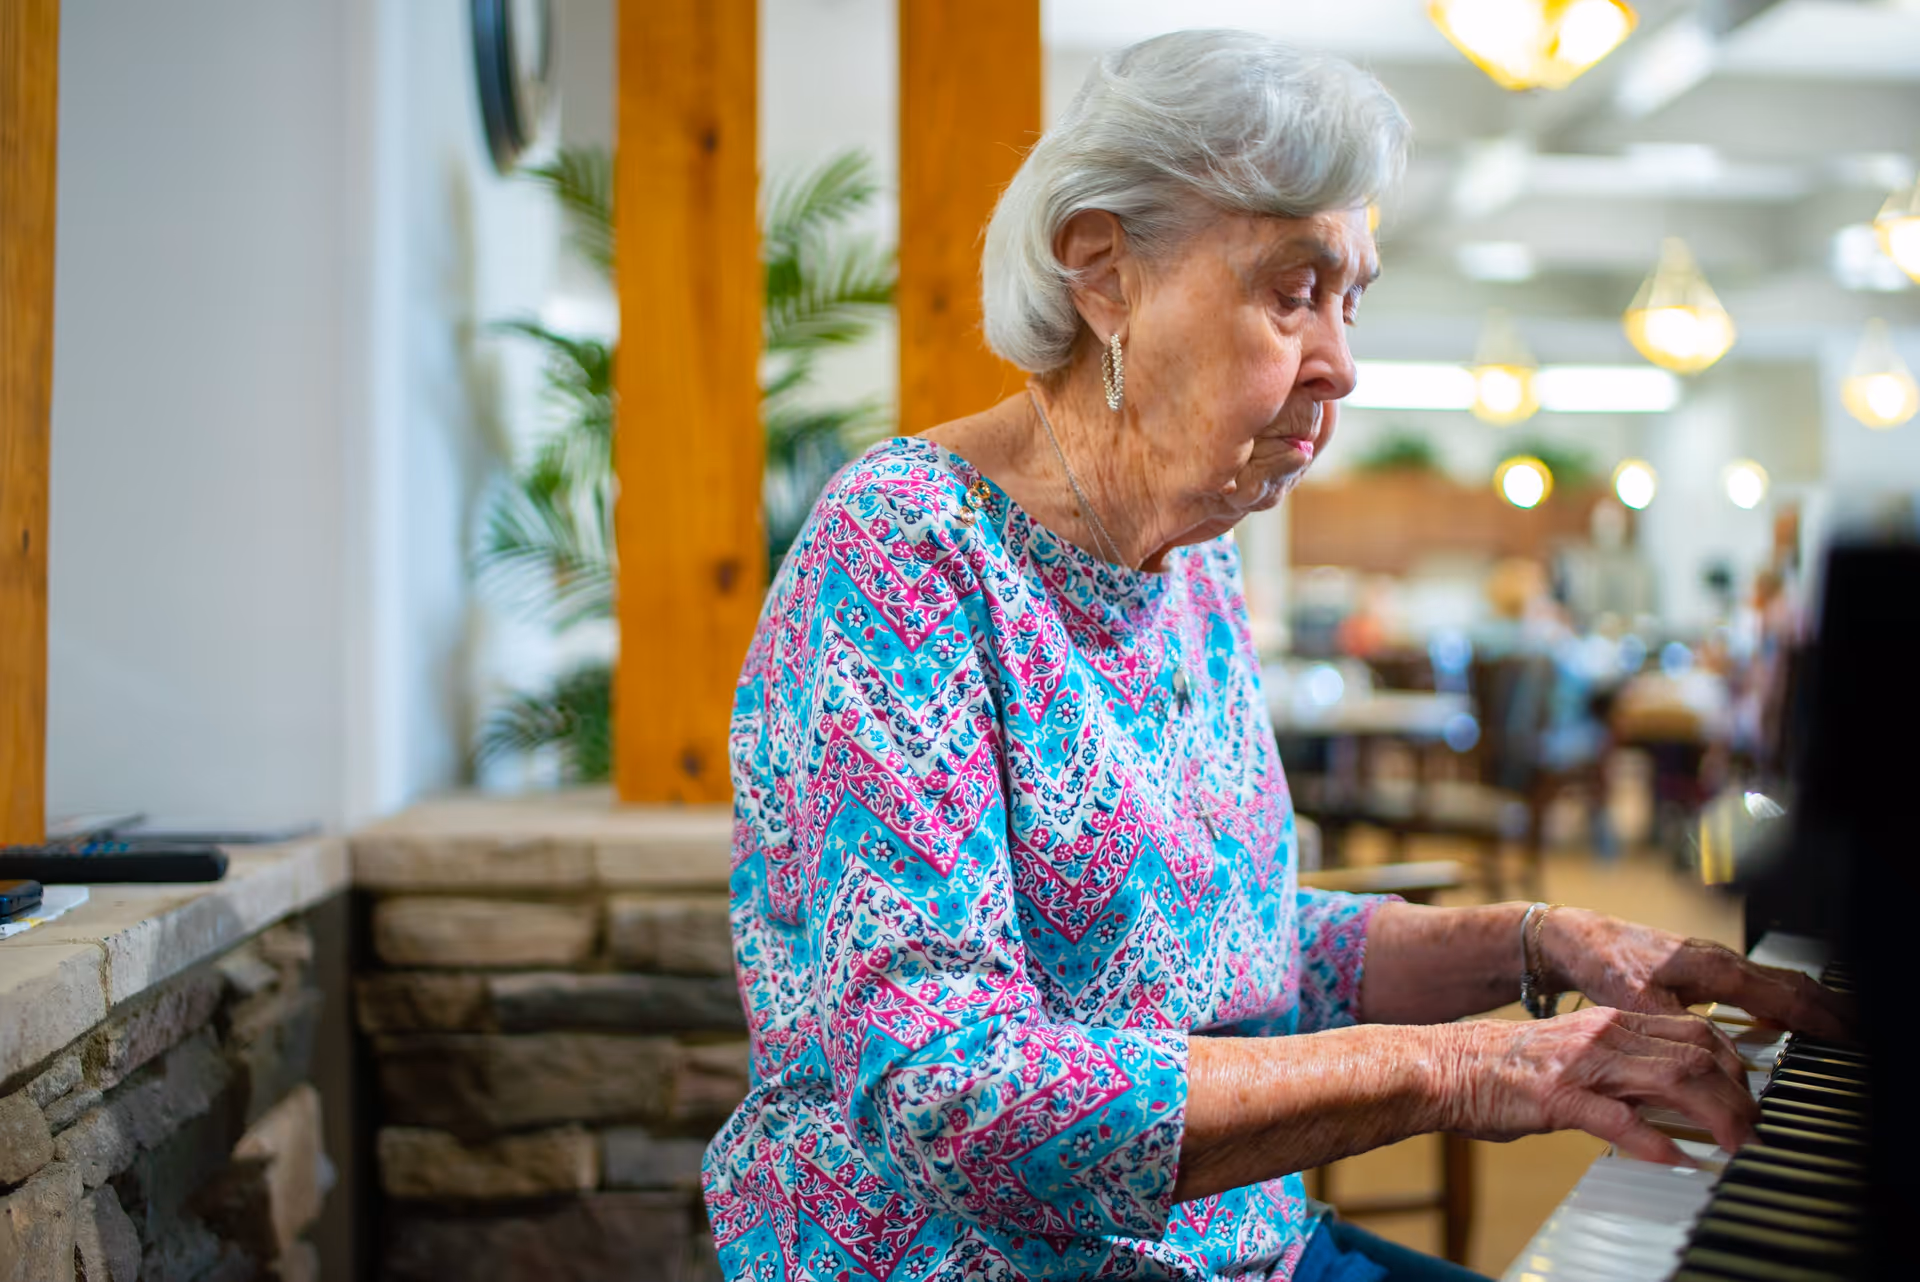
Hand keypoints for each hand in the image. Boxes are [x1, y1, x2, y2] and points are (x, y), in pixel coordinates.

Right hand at [1437, 1006, 1758, 1165]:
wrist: (1444, 1064)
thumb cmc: (1504, 1067)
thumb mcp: (1573, 1052)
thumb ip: (1618, 1065)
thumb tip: (1667, 1095)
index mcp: (1609, 1021)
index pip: (1695, 1029)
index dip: (1735, 1062)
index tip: (1751, 1093)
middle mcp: (1603, 1034)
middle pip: (1697, 1052)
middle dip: (1740, 1093)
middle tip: (1756, 1129)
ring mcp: (1582, 1064)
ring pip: (1673, 1078)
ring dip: (1717, 1115)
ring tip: (1737, 1144)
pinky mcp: (1559, 1097)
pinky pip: (1619, 1120)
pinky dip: (1657, 1142)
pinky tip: (1679, 1159)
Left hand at [1543, 909, 1853, 1041]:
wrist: (1572, 938)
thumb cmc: (1602, 962)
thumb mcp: (1637, 1002)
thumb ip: (1679, 1029)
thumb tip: (1719, 1056)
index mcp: (1713, 968)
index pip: (1786, 994)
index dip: (1822, 1018)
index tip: (1852, 1038)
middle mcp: (1720, 961)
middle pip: (1792, 985)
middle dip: (1830, 1009)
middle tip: (1861, 1037)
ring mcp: (1712, 962)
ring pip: (1776, 982)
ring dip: (1809, 1005)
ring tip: (1838, 1029)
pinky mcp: (1700, 968)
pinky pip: (1756, 984)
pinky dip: (1782, 1000)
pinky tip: (1785, 1017)